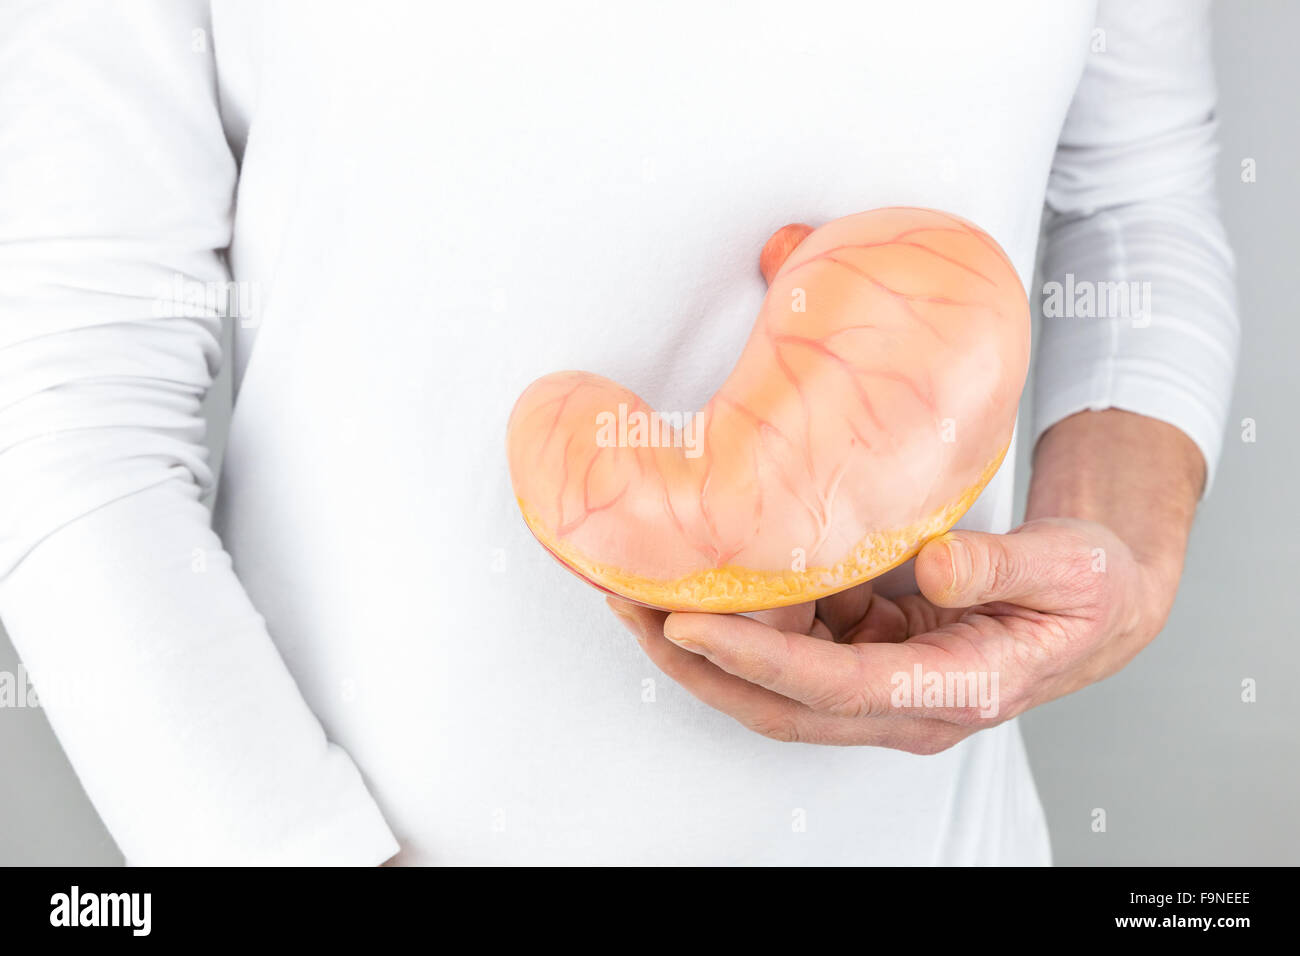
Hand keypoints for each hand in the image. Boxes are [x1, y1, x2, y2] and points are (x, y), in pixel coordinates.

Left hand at [608, 409, 1203, 751]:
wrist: (1100, 602)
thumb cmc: (1089, 591)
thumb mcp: (1070, 571)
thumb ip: (1002, 568)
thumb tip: (934, 565)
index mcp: (951, 691)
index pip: (832, 687)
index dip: (756, 660)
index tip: (690, 625)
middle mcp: (902, 703)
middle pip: (779, 701)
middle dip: (698, 663)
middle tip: (630, 606)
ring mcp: (880, 682)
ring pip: (773, 680)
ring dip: (705, 642)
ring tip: (641, 587)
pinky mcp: (870, 652)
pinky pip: (794, 643)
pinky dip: (746, 616)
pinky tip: (710, 575)